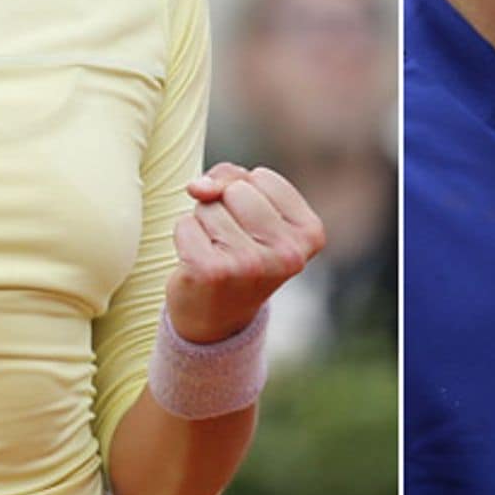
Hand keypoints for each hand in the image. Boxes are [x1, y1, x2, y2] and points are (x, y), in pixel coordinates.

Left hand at [166, 162, 325, 342]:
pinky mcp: (212, 273)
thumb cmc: (238, 249)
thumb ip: (230, 178)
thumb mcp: (252, 208)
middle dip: (224, 205)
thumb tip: (197, 187)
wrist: (216, 317)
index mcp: (310, 233)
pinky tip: (198, 262)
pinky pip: (185, 224)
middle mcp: (287, 253)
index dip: (248, 194)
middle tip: (231, 241)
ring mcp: (251, 265)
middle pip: (236, 188)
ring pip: (209, 204)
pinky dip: (185, 236)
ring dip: (204, 222)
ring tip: (217, 252)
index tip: (253, 230)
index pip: (262, 177)